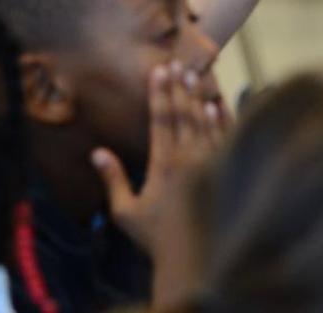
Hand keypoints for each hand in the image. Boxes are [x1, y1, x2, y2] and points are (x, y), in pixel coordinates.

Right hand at [91, 62, 228, 254]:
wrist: (194, 259)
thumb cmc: (157, 237)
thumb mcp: (126, 213)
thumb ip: (112, 181)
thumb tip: (97, 152)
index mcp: (164, 165)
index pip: (162, 120)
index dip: (159, 94)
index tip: (158, 71)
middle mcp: (189, 159)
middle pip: (184, 114)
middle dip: (179, 87)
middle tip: (176, 63)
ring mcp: (211, 163)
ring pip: (206, 122)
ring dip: (199, 97)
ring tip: (195, 74)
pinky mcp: (226, 171)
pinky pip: (226, 138)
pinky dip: (223, 119)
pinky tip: (219, 104)